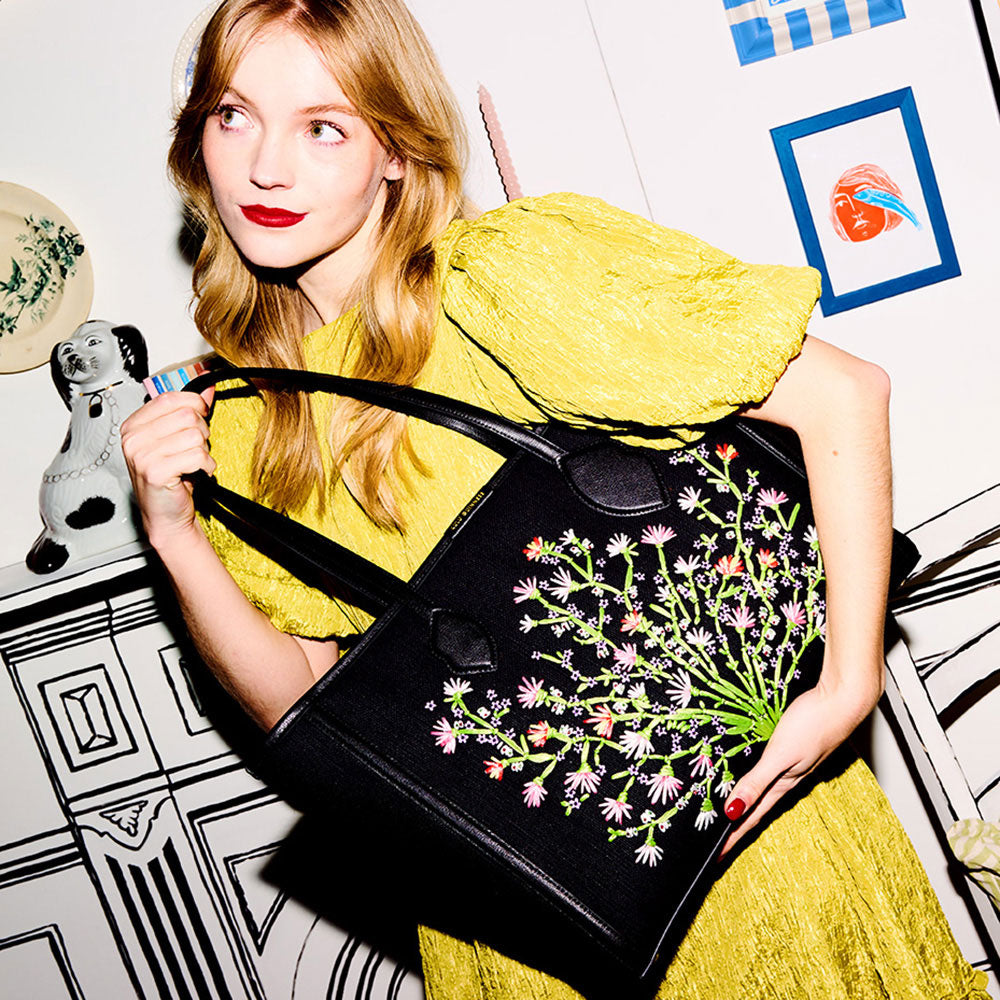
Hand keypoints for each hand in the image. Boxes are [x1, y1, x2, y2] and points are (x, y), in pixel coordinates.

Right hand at [121, 388, 215, 549]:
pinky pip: (197, 455)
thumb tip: (207, 387)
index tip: (200, 417)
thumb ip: (189, 410)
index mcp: (134, 425)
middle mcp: (133, 438)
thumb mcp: (177, 439)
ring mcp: (141, 454)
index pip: (170, 398)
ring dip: (204, 450)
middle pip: (187, 415)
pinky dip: (206, 465)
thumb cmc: (171, 478)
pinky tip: (197, 473)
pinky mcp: (155, 471)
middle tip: (195, 449)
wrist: (167, 515)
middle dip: (202, 432)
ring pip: (195, 435)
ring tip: (193, 463)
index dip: (194, 405)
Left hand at [719, 668, 881, 856]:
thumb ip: (757, 781)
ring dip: (748, 805)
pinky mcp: (794, 748)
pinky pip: (770, 772)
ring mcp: (793, 764)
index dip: (734, 836)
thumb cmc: (815, 723)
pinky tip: (755, 778)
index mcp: (783, 784)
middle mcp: (788, 777)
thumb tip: (733, 810)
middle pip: (757, 807)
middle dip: (739, 826)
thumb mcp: (779, 755)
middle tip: (721, 844)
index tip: (717, 856)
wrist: (844, 698)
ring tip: (733, 818)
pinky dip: (757, 782)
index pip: (752, 817)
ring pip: (764, 791)